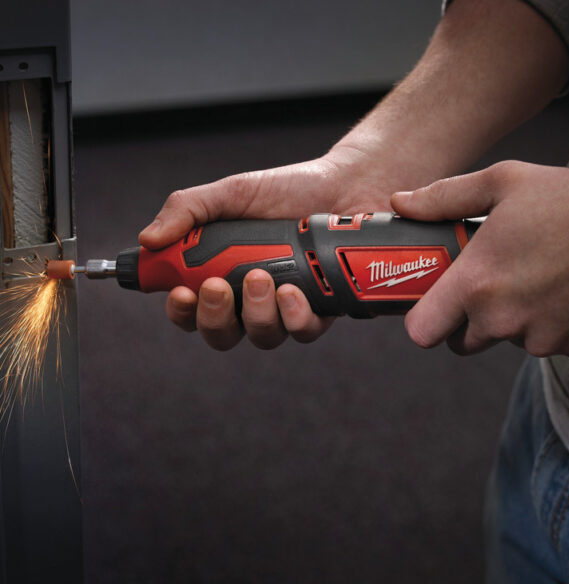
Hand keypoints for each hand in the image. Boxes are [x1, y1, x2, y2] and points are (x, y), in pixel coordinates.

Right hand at [139, 147, 396, 349]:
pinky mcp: (319, 310)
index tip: (179, 291)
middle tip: (217, 286)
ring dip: (255, 313)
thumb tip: (147, 238)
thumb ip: (189, 211)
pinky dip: (294, 317)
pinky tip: (292, 291)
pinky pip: (302, 331)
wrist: (344, 185)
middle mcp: (251, 298)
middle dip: (214, 317)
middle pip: (222, 333)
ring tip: (261, 277)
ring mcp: (285, 308)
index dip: (180, 310)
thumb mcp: (232, 193)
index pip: (190, 308)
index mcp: (222, 274)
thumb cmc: (286, 190)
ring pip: (261, 336)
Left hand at [391, 161, 568, 357]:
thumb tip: (402, 203)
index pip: (422, 331)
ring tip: (530, 277)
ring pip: (505, 339)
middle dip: (465, 320)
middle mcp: (501, 320)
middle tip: (482, 286)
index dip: (422, 320)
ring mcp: (538, 338)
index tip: (431, 303)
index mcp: (474, 284)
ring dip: (509, 319)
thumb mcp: (505, 182)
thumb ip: (445, 197)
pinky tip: (558, 290)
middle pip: (461, 342)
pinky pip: (543, 341)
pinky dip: (544, 323)